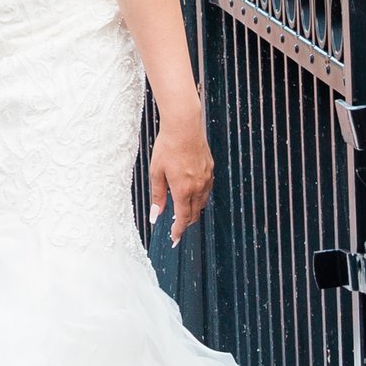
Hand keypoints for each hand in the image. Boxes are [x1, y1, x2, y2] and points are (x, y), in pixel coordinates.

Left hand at [149, 109, 212, 244]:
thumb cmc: (167, 147)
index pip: (182, 218)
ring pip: (202, 202)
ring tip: (183, 212)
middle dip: (186, 223)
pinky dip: (199, 196)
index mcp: (183, 189)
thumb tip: (155, 215)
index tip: (174, 239)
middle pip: (194, 213)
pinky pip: (206, 189)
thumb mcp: (156, 172)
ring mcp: (206, 178)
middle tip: (176, 227)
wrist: (184, 126)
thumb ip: (157, 196)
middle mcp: (198, 186)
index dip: (178, 231)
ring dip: (193, 210)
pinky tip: (192, 193)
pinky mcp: (210, 169)